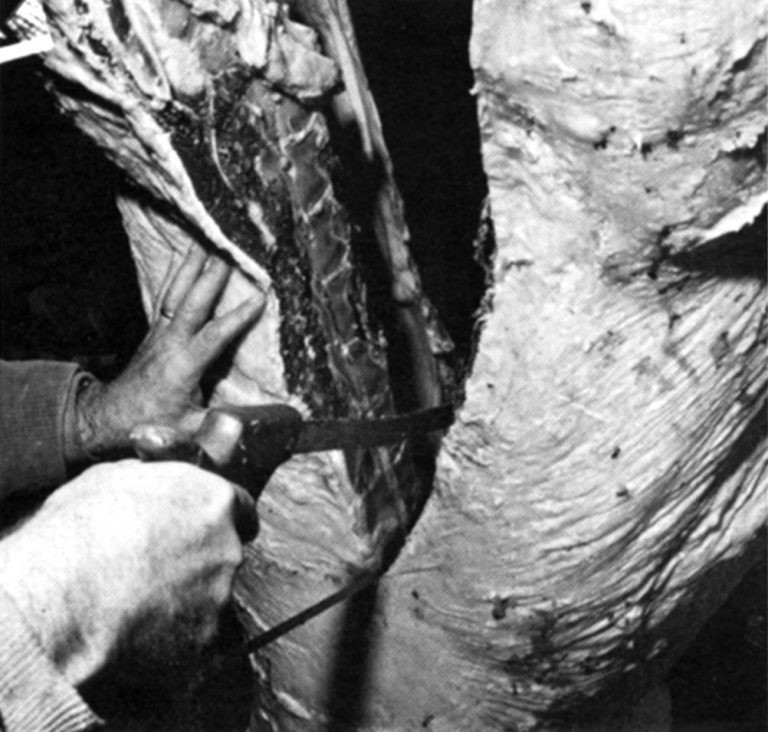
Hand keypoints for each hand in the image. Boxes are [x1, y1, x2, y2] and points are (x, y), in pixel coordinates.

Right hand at [0, 460, 257, 687]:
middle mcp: (228, 546)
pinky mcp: (205, 640)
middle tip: (154, 571)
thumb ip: (147, 479)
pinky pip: (193, 640)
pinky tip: (134, 635)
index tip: (200, 530)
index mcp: (213, 501)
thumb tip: (145, 479)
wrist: (60, 599)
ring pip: (210, 599)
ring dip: (184, 602)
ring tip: (134, 606)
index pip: (239, 508)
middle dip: (197, 562)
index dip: (218, 519)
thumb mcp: (109, 479)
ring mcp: (220, 596)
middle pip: (224, 555)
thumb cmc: (79, 533)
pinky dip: (171, 640)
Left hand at [74, 246, 264, 457]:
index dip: (236, 317)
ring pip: (175, 293)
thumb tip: (253, 422)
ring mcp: (159, 334)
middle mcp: (169, 343)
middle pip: (191, 303)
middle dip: (210, 276)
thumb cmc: (152, 422)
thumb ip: (219, 425)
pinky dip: (177, 275)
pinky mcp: (154, 331)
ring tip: (203, 241)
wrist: (112, 415)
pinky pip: (166, 296)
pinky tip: (185, 259)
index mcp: (182, 366)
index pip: (213, 336)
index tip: (259, 298)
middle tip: (227, 251)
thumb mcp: (188, 430)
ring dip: (190, 267)